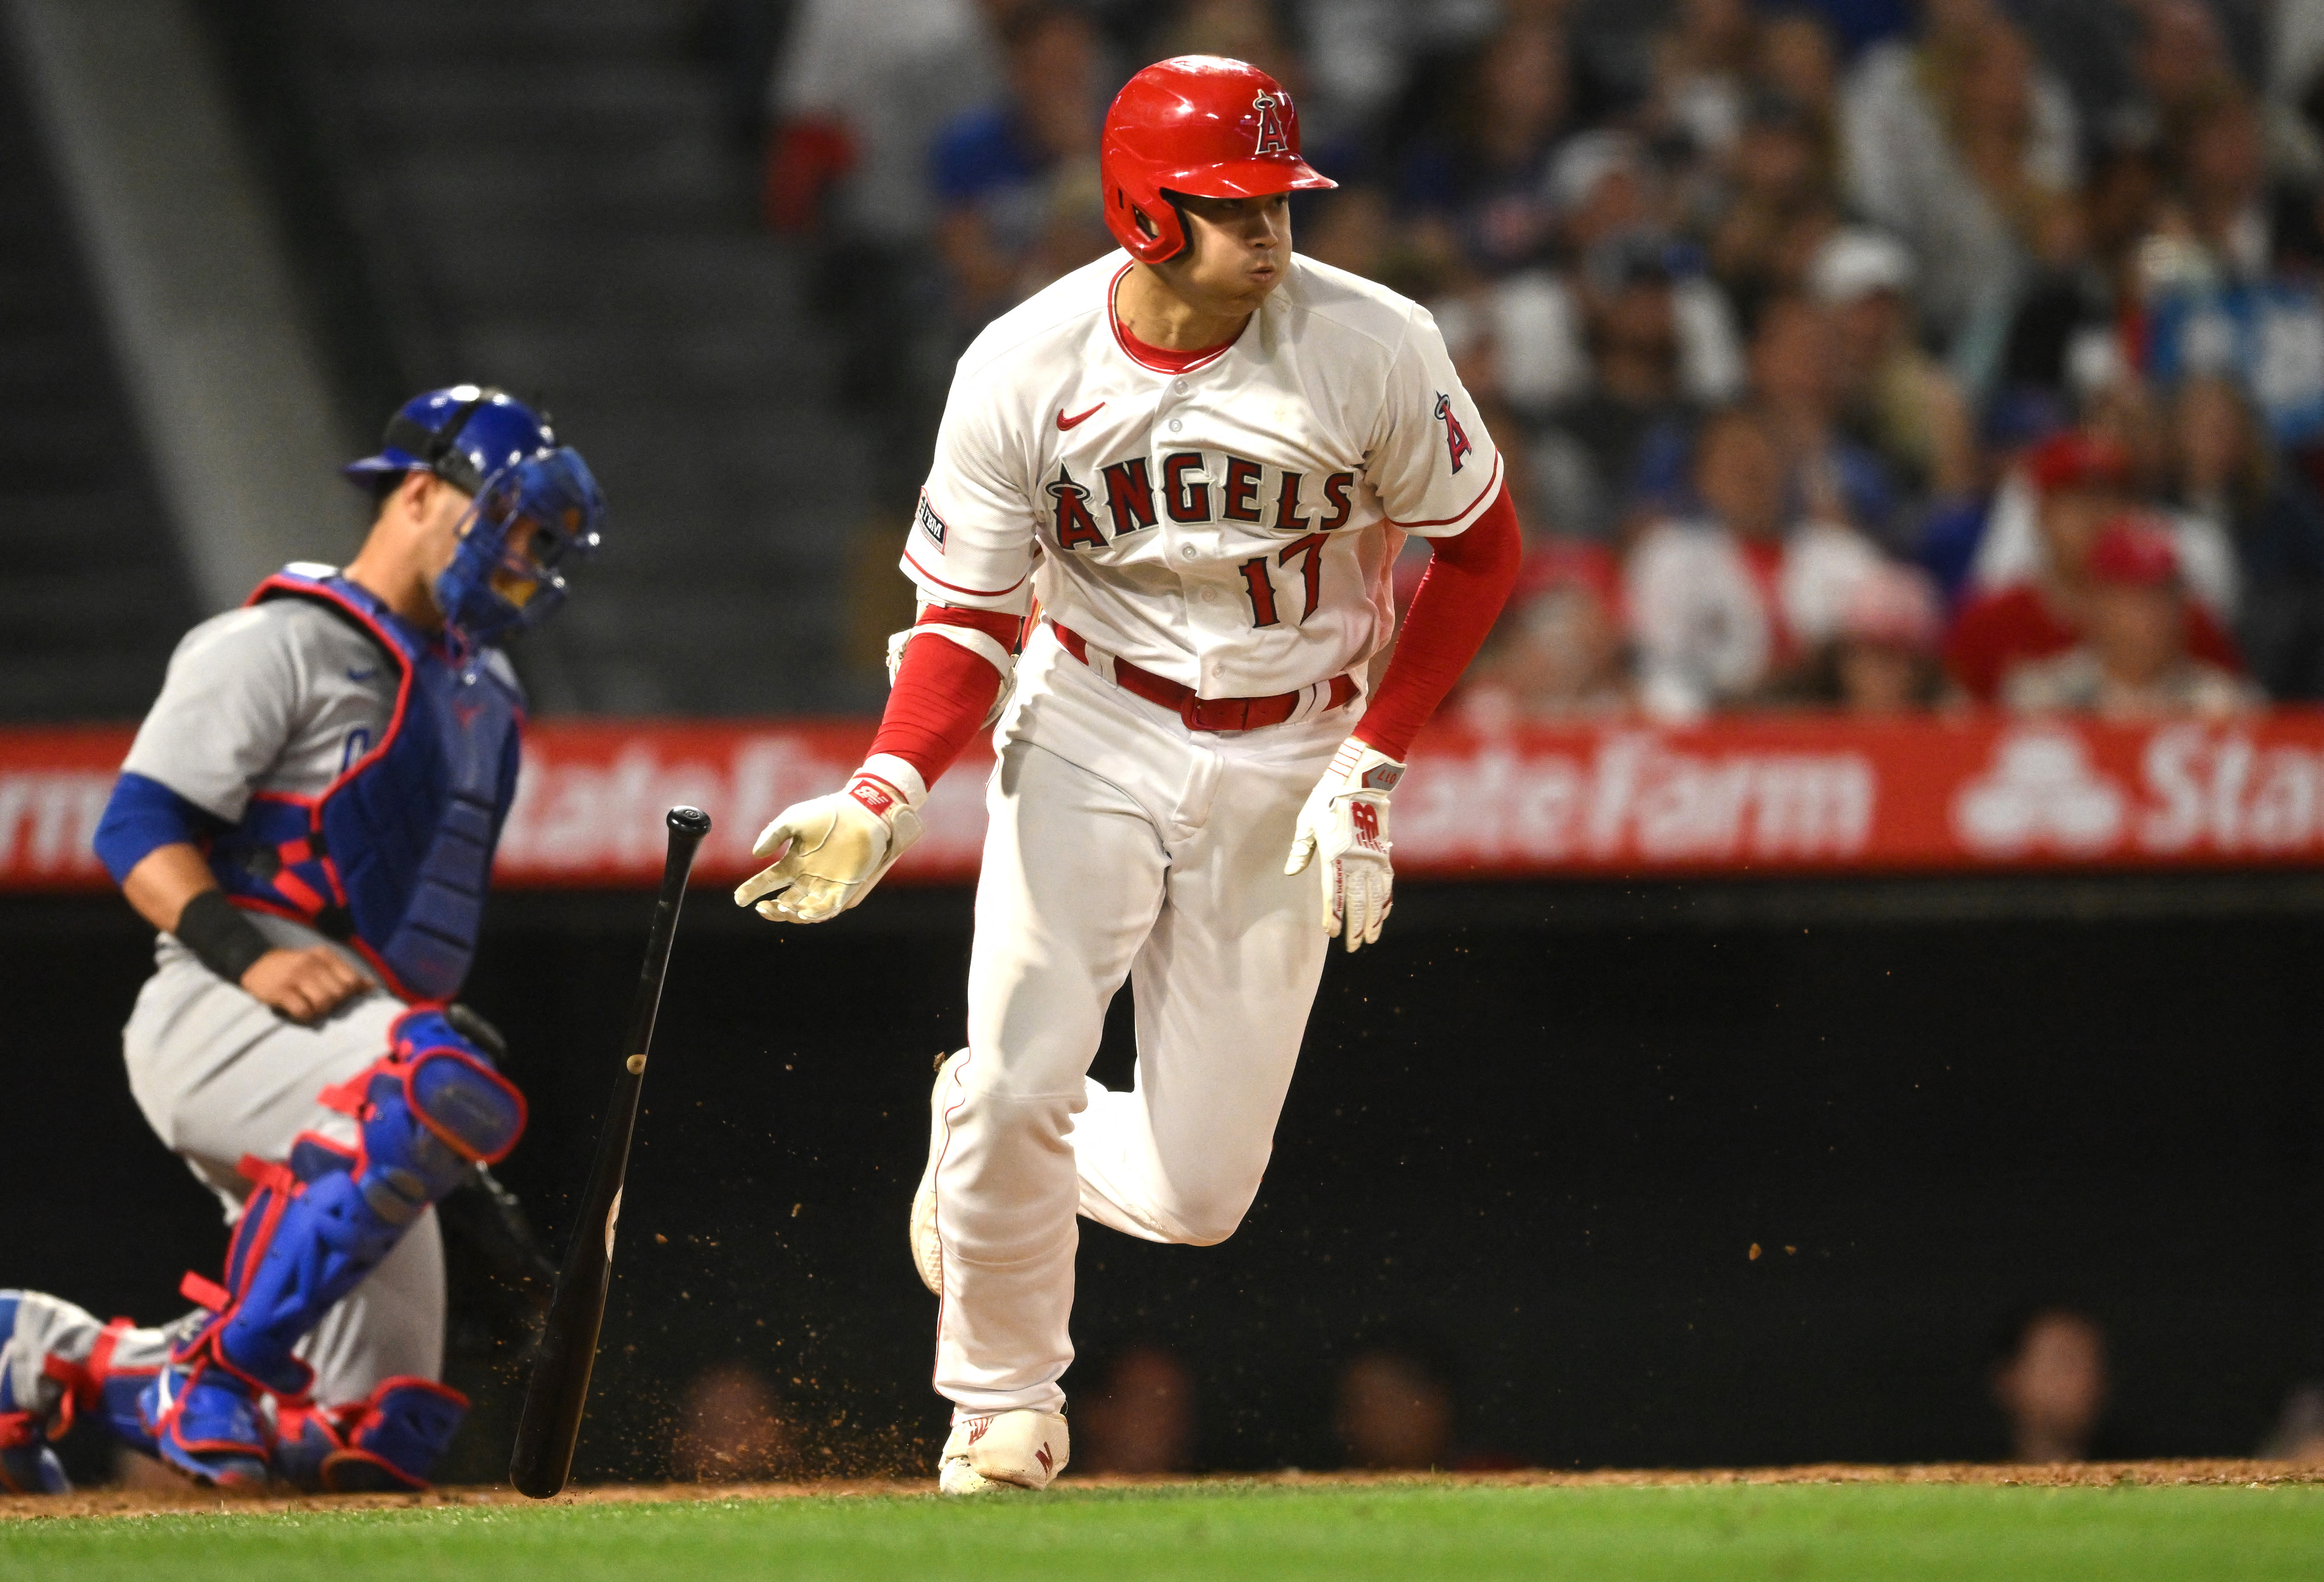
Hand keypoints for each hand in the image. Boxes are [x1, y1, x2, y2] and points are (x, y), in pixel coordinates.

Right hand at [240, 946, 373, 1023]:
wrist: (253, 962)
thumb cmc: (293, 967)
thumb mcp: (320, 964)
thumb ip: (345, 973)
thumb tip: (371, 986)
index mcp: (325, 955)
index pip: (352, 980)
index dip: (349, 994)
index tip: (338, 998)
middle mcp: (312, 963)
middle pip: (340, 993)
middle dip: (334, 1004)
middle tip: (321, 1004)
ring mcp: (295, 976)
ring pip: (324, 1002)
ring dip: (319, 1011)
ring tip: (310, 1009)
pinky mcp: (280, 991)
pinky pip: (303, 1010)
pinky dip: (304, 1016)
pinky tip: (298, 1012)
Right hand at [734, 770, 924, 923]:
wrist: (860, 810)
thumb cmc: (827, 812)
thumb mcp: (793, 819)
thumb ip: (772, 835)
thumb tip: (756, 855)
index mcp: (794, 863)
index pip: (769, 881)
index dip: (752, 891)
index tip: (739, 899)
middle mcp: (809, 877)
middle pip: (786, 902)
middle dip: (772, 909)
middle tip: (762, 907)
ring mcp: (827, 884)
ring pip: (805, 910)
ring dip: (792, 914)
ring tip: (781, 908)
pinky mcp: (845, 887)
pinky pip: (829, 907)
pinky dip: (816, 913)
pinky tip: (804, 913)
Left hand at [1284, 736, 1404, 952]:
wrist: (1360, 778)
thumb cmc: (1328, 798)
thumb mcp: (1307, 822)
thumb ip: (1301, 849)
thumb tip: (1290, 871)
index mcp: (1332, 855)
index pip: (1333, 893)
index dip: (1333, 915)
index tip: (1331, 932)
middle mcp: (1354, 860)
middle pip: (1356, 901)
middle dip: (1355, 926)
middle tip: (1354, 947)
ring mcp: (1371, 857)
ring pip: (1374, 896)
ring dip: (1373, 919)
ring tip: (1371, 938)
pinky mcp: (1383, 852)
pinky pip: (1386, 882)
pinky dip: (1386, 900)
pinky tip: (1384, 913)